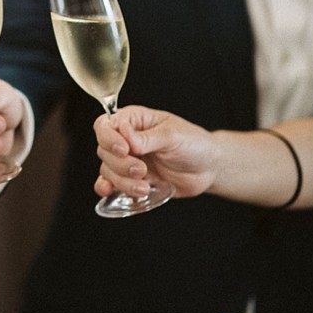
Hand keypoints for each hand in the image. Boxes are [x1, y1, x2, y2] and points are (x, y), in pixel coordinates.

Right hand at [92, 105, 217, 199]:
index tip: (125, 150)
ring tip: (144, 187)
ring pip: (107, 169)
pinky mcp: (130, 179)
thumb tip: (124, 133)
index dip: (109, 138)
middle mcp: (126, 139)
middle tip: (142, 170)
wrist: (208, 169)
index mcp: (134, 120)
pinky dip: (108, 188)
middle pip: (104, 150)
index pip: (106, 125)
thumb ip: (146, 138)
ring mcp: (127, 160)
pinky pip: (110, 184)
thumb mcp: (172, 136)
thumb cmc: (194, 144)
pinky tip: (111, 192)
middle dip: (120, 164)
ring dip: (121, 181)